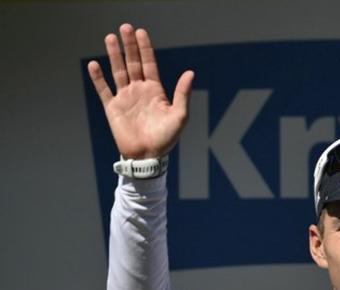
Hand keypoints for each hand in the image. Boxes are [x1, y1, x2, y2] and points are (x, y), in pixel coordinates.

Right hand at [87, 24, 193, 158]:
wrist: (148, 156)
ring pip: (118, 71)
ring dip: (114, 55)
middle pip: (133, 63)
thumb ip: (182, 94)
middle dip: (129, 46)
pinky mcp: (112, 108)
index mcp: (155, 91)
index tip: (141, 32)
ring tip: (110, 38)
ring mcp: (125, 98)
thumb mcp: (180, 116)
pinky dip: (98, 78)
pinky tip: (94, 64)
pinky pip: (103, 90)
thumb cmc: (166, 138)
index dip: (145, 48)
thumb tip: (190, 73)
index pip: (149, 64)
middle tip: (125, 28)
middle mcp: (139, 91)